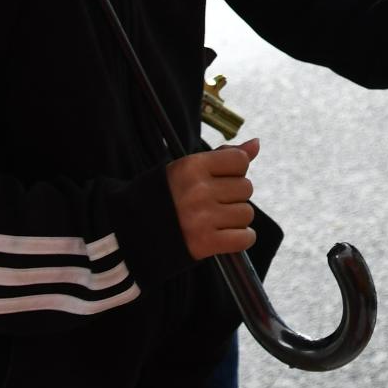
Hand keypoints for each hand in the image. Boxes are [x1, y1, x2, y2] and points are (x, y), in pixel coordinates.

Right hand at [167, 138, 258, 260]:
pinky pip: (245, 238)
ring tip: (214, 220)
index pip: (240, 161)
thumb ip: (223, 156)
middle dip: (234, 195)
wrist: (131, 233)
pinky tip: (224, 236)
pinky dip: (240, 239)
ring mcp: (202, 218)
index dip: (234, 171)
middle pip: (246, 188)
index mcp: (191, 166)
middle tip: (213, 202)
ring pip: (246, 214)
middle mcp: (198, 190)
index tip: (218, 179)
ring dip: (235, 219)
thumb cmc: (164, 196)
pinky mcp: (205, 243)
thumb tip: (256, 144)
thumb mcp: (186, 168)